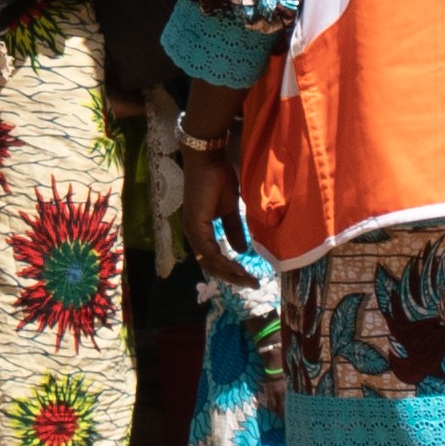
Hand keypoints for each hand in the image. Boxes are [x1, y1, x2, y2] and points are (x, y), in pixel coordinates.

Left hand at [178, 139, 246, 290]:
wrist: (208, 160)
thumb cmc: (217, 179)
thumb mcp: (230, 209)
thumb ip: (234, 230)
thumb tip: (242, 251)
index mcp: (199, 231)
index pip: (212, 258)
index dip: (230, 270)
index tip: (249, 277)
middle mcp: (192, 234)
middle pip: (210, 265)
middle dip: (232, 277)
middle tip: (252, 284)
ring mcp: (192, 230)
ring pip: (210, 262)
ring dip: (230, 272)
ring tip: (249, 279)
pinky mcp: (195, 225)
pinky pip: (209, 251)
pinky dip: (225, 261)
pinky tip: (238, 266)